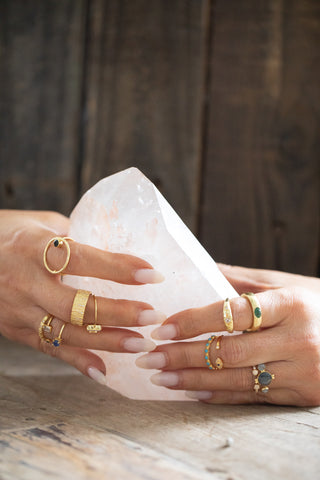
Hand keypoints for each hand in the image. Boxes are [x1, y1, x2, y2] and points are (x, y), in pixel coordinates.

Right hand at [0, 210, 163, 383]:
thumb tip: (117, 247)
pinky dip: (77, 361)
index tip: (152, 274)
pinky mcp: (15, 330)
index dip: (119, 268)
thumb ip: (76, 236)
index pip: (82, 259)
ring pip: (66, 333)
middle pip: (77, 304)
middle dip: (118, 313)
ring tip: (140, 343)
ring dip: (106, 341)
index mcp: (34, 247)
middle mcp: (26, 282)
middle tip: (152, 316)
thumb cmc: (10, 234)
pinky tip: (104, 370)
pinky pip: (49, 349)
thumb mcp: (41, 224)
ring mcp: (18, 310)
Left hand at [136, 265, 319, 405]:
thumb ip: (243, 281)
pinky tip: (191, 390)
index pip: (231, 313)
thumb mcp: (287, 285)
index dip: (193, 321)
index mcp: (291, 304)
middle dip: (182, 355)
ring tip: (160, 376)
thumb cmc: (316, 305)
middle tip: (149, 356)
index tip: (161, 327)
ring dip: (192, 379)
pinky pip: (251, 397)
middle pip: (228, 351)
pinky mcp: (301, 396)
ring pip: (236, 379)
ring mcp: (300, 372)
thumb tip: (199, 270)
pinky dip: (218, 395)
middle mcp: (297, 340)